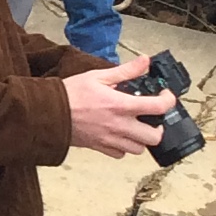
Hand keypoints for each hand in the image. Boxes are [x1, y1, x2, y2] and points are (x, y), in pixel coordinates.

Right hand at [64, 64, 178, 156]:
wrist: (47, 112)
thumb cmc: (70, 93)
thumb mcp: (98, 76)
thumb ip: (125, 71)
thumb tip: (145, 61)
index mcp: (121, 105)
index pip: (158, 107)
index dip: (168, 101)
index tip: (165, 96)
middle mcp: (119, 125)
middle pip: (154, 137)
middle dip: (158, 127)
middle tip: (152, 117)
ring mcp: (110, 139)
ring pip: (139, 149)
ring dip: (141, 139)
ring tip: (136, 127)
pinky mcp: (100, 147)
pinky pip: (120, 154)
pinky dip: (124, 147)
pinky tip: (120, 135)